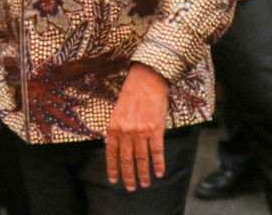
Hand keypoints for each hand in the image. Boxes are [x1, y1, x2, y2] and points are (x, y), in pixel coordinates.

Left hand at [105, 64, 168, 191]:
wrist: (146, 83)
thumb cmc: (130, 97)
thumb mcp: (116, 113)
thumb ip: (115, 131)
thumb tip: (112, 147)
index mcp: (114, 128)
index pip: (111, 154)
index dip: (113, 168)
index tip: (114, 180)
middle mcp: (126, 132)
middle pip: (127, 160)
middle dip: (128, 176)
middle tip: (130, 188)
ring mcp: (141, 132)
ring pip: (142, 159)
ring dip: (143, 174)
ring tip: (145, 184)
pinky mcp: (156, 131)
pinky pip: (157, 152)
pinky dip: (159, 164)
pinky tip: (159, 173)